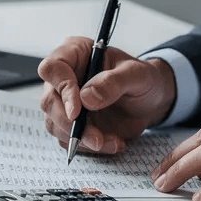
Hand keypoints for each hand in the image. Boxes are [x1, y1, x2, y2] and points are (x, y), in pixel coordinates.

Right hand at [37, 37, 176, 154]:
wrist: (151, 102)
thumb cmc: (144, 80)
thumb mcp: (138, 75)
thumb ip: (114, 82)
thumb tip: (87, 97)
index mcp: (76, 53)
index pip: (52, 68)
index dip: (61, 88)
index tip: (77, 110)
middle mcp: (64, 77)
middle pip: (49, 101)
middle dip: (70, 124)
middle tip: (96, 137)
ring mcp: (64, 102)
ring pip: (55, 124)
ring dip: (81, 138)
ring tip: (111, 141)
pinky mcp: (70, 123)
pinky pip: (67, 139)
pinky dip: (88, 146)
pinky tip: (111, 142)